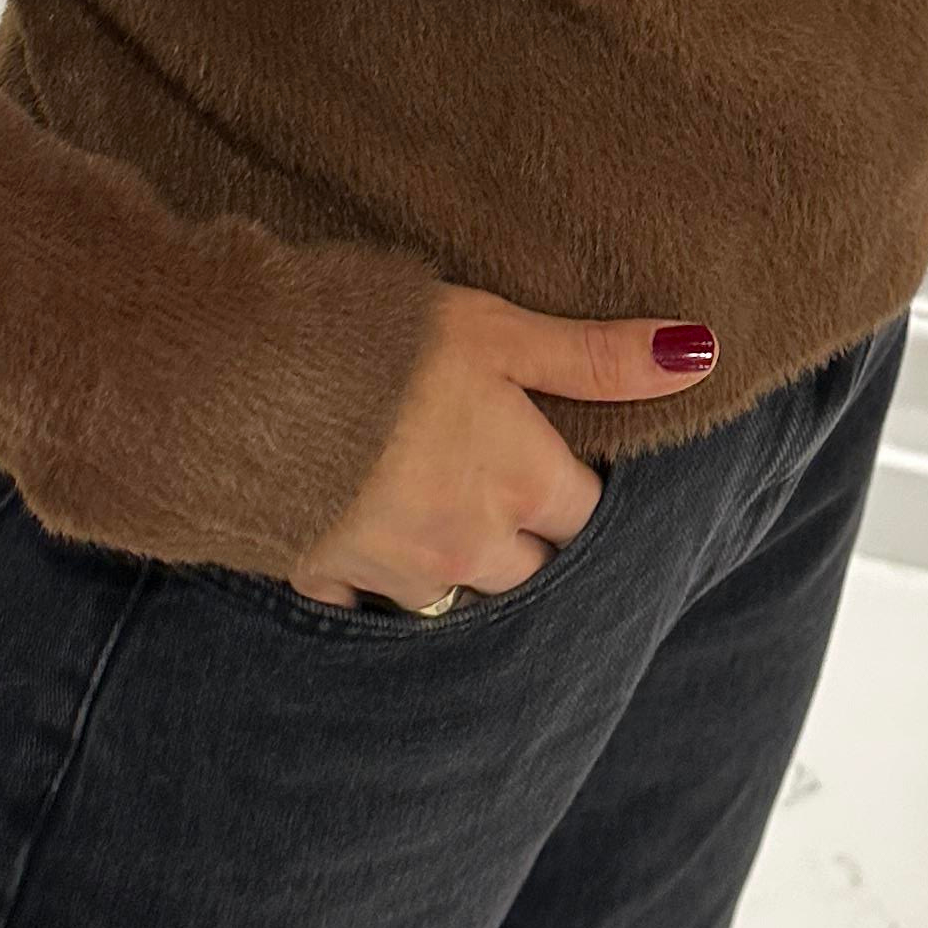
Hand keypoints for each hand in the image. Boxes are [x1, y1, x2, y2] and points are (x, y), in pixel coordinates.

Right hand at [288, 284, 717, 608]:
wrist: (228, 382)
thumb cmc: (369, 342)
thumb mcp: (494, 328)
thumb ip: (594, 355)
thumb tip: (699, 355)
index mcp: (519, 484)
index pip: (589, 519)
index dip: (588, 494)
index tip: (577, 469)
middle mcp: (466, 544)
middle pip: (530, 573)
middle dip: (530, 543)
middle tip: (514, 498)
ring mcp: (392, 571)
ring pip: (451, 591)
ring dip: (455, 563)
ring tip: (437, 511)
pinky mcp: (319, 577)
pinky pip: (364, 599)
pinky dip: (370, 574)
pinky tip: (359, 531)